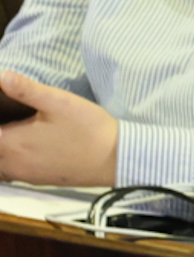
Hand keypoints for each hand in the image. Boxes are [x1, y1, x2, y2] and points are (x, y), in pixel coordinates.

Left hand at [0, 71, 117, 188]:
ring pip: (0, 165)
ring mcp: (28, 175)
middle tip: (9, 120)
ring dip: (3, 150)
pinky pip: (13, 173)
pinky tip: (23, 149)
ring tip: (12, 135)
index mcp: (11, 143)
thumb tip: (2, 76)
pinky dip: (11, 161)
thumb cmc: (89, 130)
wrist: (118, 159)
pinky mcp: (41, 181)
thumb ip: (26, 89)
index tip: (1, 110)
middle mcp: (14, 163)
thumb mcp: (58, 101)